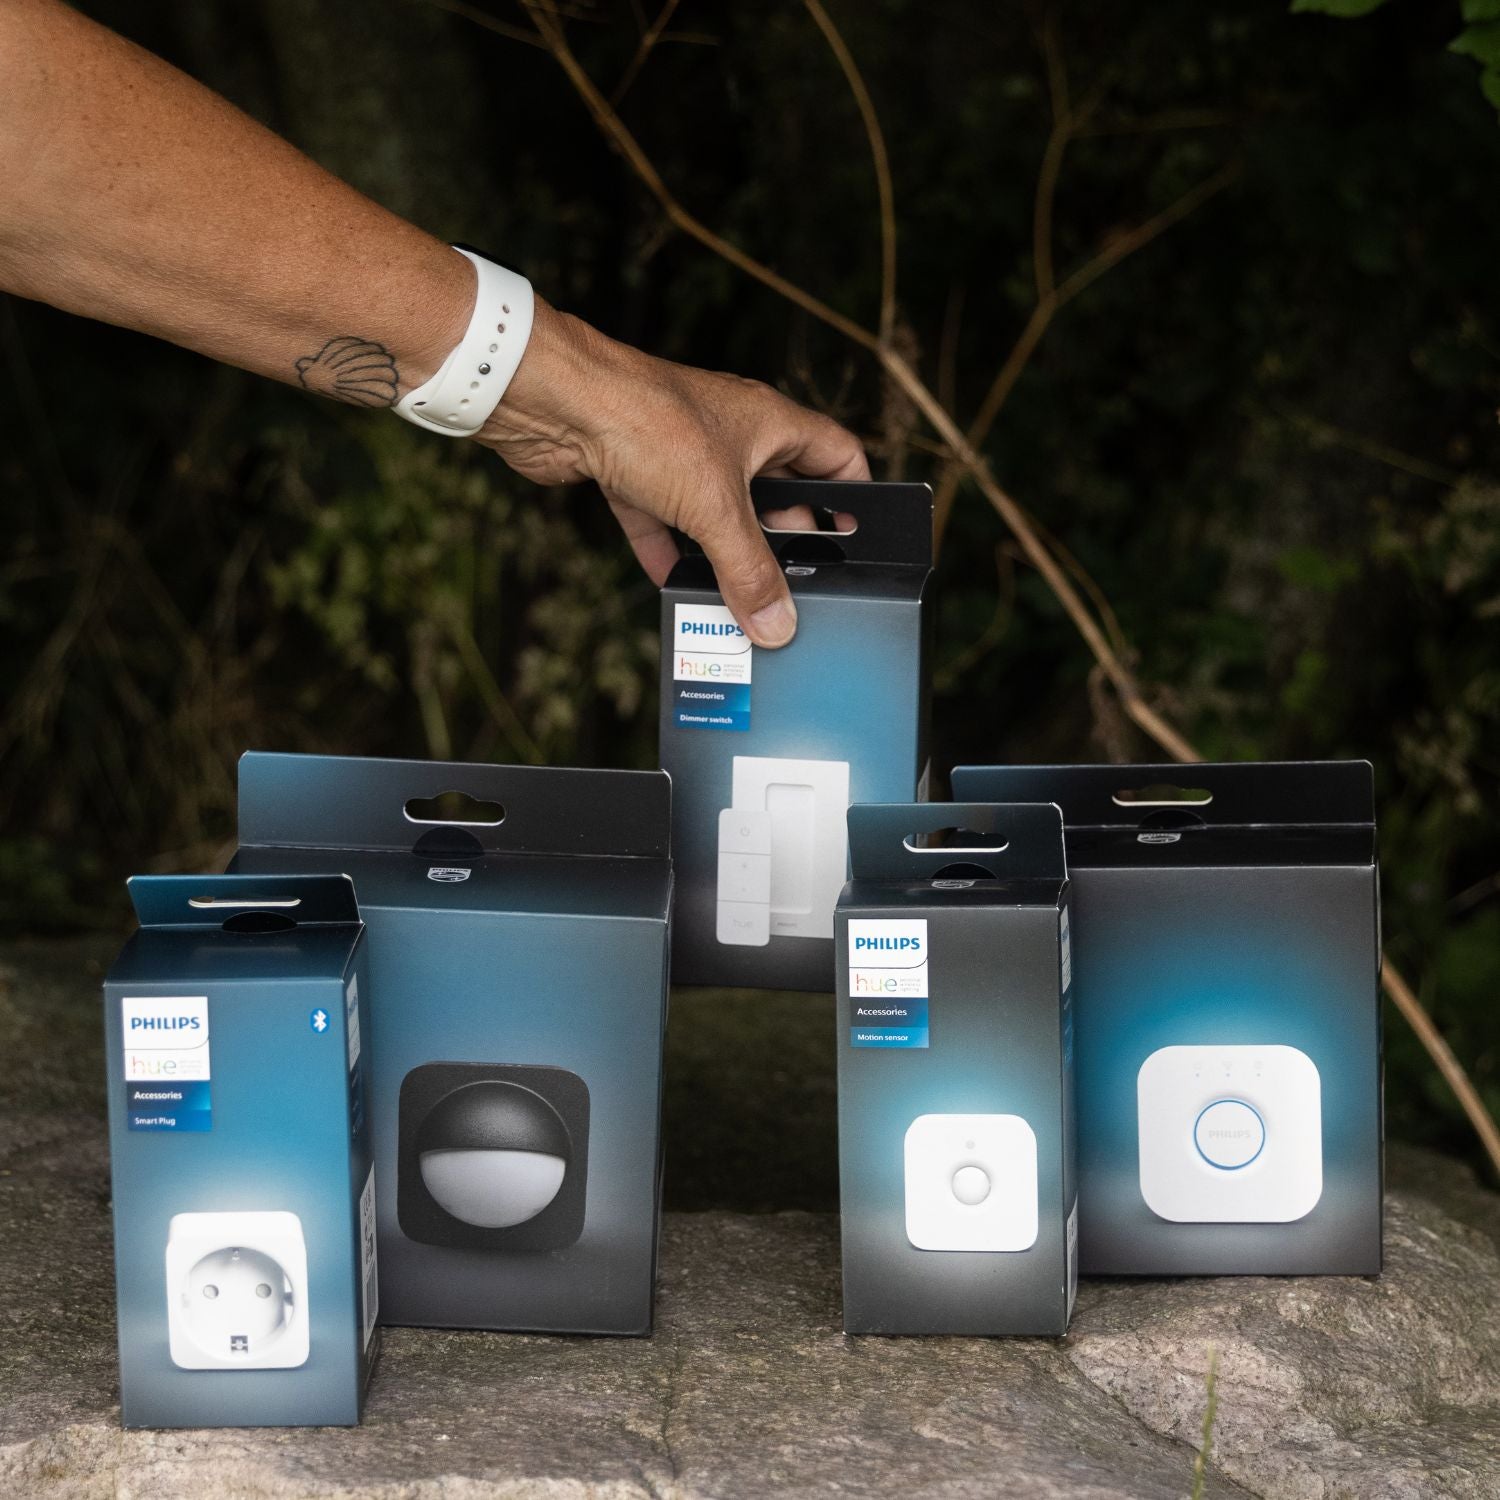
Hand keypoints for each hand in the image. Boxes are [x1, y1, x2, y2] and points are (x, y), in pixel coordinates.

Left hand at [476, 299, 867, 646]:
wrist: (556, 401)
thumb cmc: (646, 419)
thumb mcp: (716, 507)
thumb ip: (750, 570)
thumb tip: (777, 622)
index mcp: (769, 423)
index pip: (836, 453)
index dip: (854, 493)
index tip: (859, 539)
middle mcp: (731, 434)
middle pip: (778, 492)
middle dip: (786, 540)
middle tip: (797, 587)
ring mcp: (682, 453)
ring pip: (719, 512)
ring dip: (727, 553)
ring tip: (742, 599)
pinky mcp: (635, 472)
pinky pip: (663, 522)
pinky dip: (670, 553)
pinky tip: (674, 585)